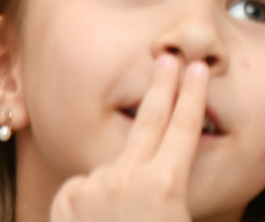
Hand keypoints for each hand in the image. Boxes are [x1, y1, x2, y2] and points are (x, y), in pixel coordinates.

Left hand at [49, 52, 206, 221]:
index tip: (197, 68)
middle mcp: (128, 177)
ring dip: (118, 180)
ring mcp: (95, 185)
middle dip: (162, 87)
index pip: (184, 129)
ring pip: (112, 167)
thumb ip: (167, 190)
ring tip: (119, 215)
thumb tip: (162, 174)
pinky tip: (94, 221)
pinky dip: (89, 199)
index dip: (192, 96)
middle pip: (148, 120)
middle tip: (167, 59)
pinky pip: (84, 186)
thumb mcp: (176, 217)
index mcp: (164, 185)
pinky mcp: (67, 197)